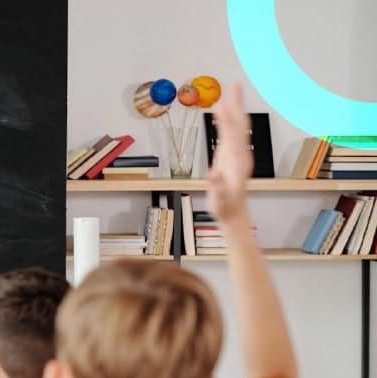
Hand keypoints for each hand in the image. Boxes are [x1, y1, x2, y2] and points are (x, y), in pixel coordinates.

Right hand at [206, 84, 252, 226]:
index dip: (226, 119)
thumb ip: (218, 186)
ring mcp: (238, 154)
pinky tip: (224, 113)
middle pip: (239, 125)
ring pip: (237, 127)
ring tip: (231, 93)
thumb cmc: (225, 207)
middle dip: (237, 105)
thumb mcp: (220, 199)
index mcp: (237, 161)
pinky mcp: (232, 156)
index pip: (231, 135)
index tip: (221, 104)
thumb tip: (214, 173)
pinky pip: (231, 133)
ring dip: (235, 109)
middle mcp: (240, 154)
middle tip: (235, 85)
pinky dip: (228, 120)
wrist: (234, 213)